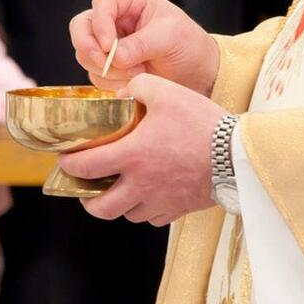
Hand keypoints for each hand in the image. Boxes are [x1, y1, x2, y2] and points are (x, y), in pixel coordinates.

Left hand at [60, 74, 225, 225]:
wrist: (238, 155)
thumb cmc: (202, 123)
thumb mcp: (168, 91)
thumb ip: (139, 85)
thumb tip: (124, 91)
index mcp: (131, 155)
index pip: (85, 167)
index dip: (68, 163)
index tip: (65, 158)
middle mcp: (140, 185)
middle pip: (100, 208)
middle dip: (86, 200)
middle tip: (87, 186)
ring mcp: (159, 201)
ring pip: (127, 215)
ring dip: (118, 204)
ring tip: (120, 189)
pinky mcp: (178, 209)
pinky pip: (153, 218)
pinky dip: (146, 209)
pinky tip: (149, 195)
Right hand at [69, 0, 219, 94]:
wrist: (197, 73)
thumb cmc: (188, 44)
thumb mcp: (169, 37)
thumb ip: (140, 44)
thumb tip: (115, 57)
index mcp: (131, 2)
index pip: (102, 4)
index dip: (100, 24)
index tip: (108, 46)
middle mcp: (115, 20)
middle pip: (81, 28)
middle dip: (89, 48)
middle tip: (105, 64)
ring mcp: (109, 45)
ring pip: (85, 55)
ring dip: (107, 69)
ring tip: (138, 73)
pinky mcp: (110, 67)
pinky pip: (96, 75)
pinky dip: (111, 82)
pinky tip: (134, 81)